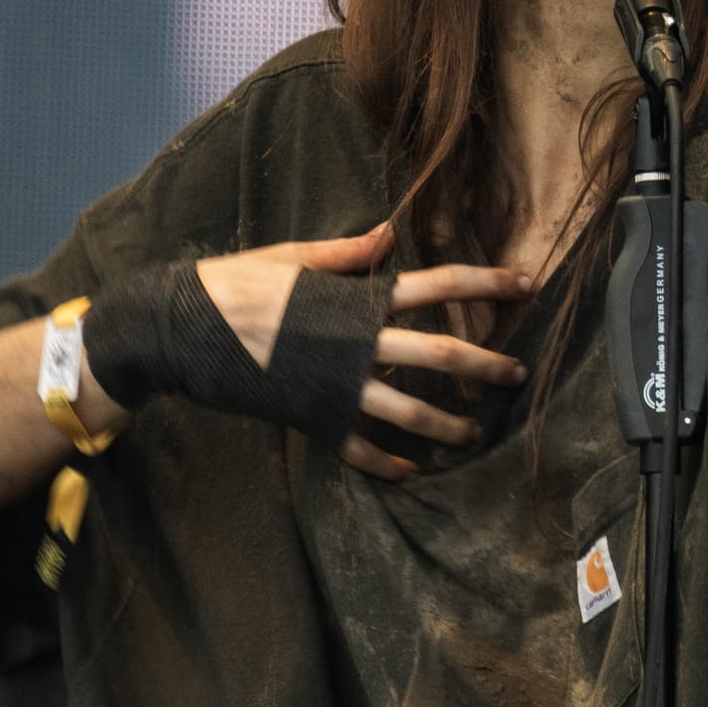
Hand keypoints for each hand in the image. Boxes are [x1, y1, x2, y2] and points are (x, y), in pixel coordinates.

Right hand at [196, 223, 532, 477]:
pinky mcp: (314, 418)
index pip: (438, 283)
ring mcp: (338, 386)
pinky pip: (361, 449)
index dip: (487, 281)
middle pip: (440, 352)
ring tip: (474, 433)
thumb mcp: (292, 257)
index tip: (526, 283)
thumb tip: (390, 235)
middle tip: (519, 372)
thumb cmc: (235, 284)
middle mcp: (357, 343)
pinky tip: (410, 471)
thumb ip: (347, 252)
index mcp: (358, 297)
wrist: (181, 328)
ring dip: (448, 424)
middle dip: (486, 362)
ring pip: (410, 410)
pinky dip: (388, 463)